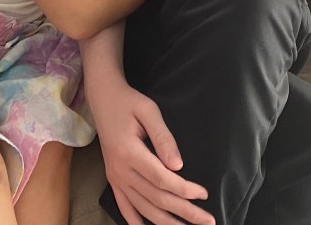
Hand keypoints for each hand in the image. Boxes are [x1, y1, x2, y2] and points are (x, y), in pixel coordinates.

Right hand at [92, 79, 213, 224]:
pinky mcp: (113, 180)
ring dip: (167, 222)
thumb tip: (178, 165)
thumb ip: (164, 137)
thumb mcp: (148, 110)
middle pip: (156, 199)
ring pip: (143, 208)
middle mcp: (120, 170)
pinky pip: (125, 208)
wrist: (103, 99)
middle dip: (184, 212)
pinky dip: (136, 223)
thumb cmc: (128, 102)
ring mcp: (115, 178)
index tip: (203, 194)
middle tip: (208, 221)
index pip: (161, 179)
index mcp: (129, 152)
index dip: (184, 189)